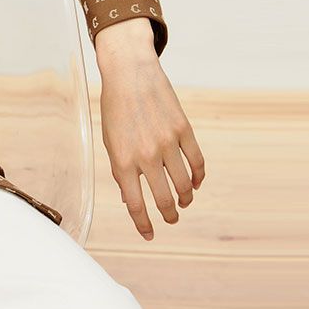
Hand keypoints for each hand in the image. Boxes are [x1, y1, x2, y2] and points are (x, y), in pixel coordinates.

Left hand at [94, 18, 205, 239]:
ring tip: (183, 202)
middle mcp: (145, 155)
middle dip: (169, 215)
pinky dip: (198, 177)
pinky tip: (195, 183)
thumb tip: (131, 198)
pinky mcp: (183, 130)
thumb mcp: (109, 140)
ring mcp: (167, 143)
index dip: (143, 224)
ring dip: (185, 198)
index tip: (149, 235)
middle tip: (171, 219)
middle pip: (164, 199)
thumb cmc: (115, 108)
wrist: (130, 73)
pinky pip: (196, 162)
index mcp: (122, 160)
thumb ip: (121, 170)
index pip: (135, 204)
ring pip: (184, 184)